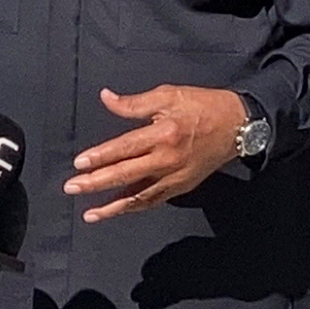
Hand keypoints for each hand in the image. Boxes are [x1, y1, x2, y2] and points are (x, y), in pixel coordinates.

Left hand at [64, 86, 246, 221]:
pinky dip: (134, 207)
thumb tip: (106, 98)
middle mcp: (167, 160)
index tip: (79, 163)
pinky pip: (153, 200)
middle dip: (96, 184)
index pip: (124, 148)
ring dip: (112, 206)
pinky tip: (117, 211)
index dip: (100, 157)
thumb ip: (134, 103)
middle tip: (71, 188)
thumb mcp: (168, 95)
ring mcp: (174, 177)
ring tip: (90, 213)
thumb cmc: (202, 106)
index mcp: (163, 134)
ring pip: (138, 196)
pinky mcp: (181, 187)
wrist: (237, 126)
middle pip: (125, 175)